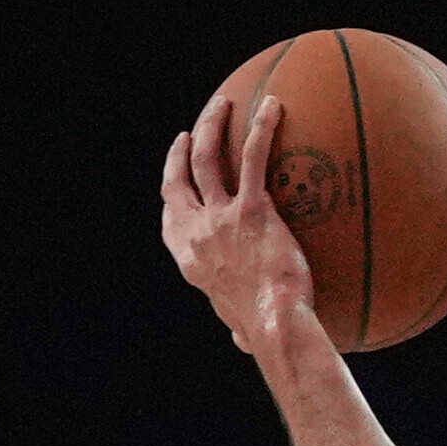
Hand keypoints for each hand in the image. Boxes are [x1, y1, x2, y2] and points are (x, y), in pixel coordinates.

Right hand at [160, 84, 323, 357]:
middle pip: (179, 179)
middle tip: (194, 131)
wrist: (275, 326)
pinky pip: (255, 158)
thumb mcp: (239, 329)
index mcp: (190, 259)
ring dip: (211, 125)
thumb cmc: (264, 333)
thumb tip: (242, 342)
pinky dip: (261, 128)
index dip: (172, 191)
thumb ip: (236, 326)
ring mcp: (221, 218)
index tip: (177, 173)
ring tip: (224, 103)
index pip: (171, 217)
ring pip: (207, 159)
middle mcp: (198, 233)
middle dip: (182, 150)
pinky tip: (274, 106)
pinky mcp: (253, 209)